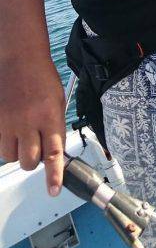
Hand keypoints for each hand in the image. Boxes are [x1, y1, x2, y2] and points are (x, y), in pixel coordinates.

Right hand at [0, 58, 65, 196]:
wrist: (19, 57)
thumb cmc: (41, 77)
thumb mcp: (57, 99)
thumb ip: (55, 125)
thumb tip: (53, 152)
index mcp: (50, 115)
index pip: (53, 153)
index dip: (54, 175)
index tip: (54, 190)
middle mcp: (28, 122)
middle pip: (29, 162)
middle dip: (33, 160)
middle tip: (35, 144)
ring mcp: (8, 123)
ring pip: (12, 157)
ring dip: (17, 151)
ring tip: (21, 133)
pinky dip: (5, 142)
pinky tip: (10, 127)